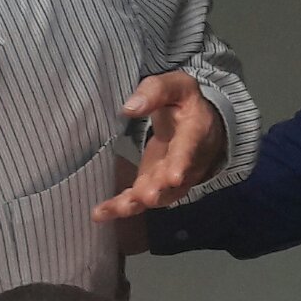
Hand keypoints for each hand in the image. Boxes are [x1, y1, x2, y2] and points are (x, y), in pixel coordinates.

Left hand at [92, 72, 225, 221]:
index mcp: (195, 133)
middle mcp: (187, 163)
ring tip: (119, 208)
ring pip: (156, 195)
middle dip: (159, 189)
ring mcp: (169, 179)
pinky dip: (120, 208)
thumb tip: (129, 107)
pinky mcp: (152, 186)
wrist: (200, 126)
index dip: (182, 163)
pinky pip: (139, 200)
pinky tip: (100, 213)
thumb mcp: (177, 87)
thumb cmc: (185, 103)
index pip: (189, 149)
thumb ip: (156, 92)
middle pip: (172, 180)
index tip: (174, 176)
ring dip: (137, 203)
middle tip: (147, 197)